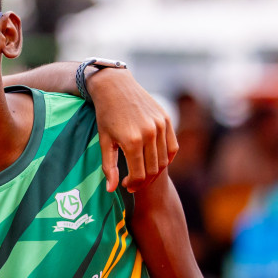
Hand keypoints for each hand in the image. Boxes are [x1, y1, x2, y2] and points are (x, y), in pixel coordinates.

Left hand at [88, 68, 177, 192]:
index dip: (133, 184)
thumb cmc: (106, 115)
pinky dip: (166, 158)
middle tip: (134, 183)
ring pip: (165, 160)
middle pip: (154, 169)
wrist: (115, 87)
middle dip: (144, 180)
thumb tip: (111, 190)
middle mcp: (150, 133)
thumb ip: (109, 167)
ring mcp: (161, 126)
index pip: (139, 174)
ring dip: (155, 171)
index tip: (126, 186)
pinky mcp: (167, 120)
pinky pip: (173, 147)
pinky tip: (154, 161)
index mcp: (132, 141)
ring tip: (142, 172)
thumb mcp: (104, 141)